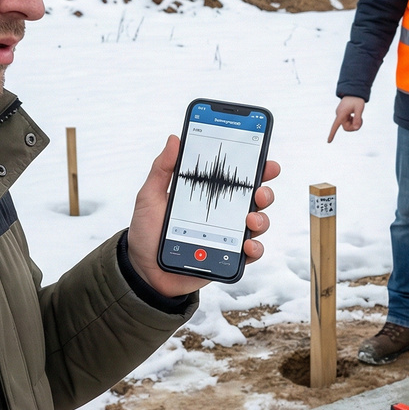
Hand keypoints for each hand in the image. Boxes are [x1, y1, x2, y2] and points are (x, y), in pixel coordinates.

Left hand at [126, 135, 280, 295]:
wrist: (143, 269)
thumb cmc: (147, 232)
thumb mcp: (150, 196)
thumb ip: (162, 169)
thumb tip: (174, 140)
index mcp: (208, 194)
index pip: (235, 178)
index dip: (255, 168)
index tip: (265, 160)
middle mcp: (223, 213)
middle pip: (255, 198)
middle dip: (265, 192)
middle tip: (259, 192)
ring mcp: (228, 235)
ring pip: (258, 223)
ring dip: (261, 219)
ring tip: (250, 219)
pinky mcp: (228, 257)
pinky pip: (251, 252)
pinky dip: (255, 247)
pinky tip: (247, 244)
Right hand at [328, 96, 364, 142]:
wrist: (354, 92)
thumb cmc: (357, 99)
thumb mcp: (359, 108)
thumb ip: (357, 118)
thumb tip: (356, 128)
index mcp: (341, 114)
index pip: (335, 126)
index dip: (332, 134)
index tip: (328, 142)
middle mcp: (339, 115)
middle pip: (346, 127)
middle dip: (354, 127)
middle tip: (361, 120)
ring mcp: (340, 115)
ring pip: (347, 125)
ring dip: (354, 123)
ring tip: (359, 117)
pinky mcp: (343, 114)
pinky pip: (347, 122)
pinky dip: (353, 121)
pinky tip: (355, 115)